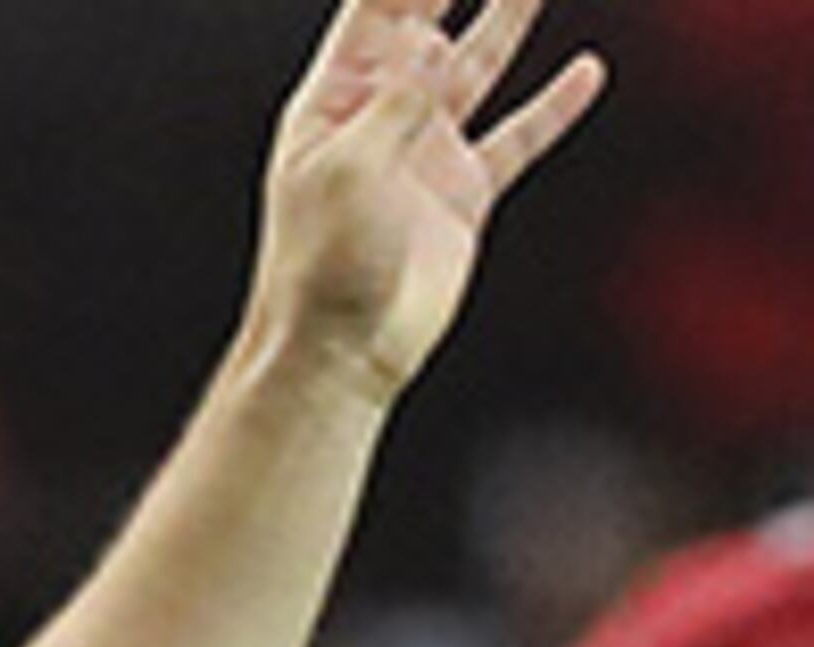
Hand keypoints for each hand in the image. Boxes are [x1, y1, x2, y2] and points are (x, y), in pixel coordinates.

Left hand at [247, 0, 605, 399]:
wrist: (340, 351)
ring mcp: (423, 152)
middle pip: (430, 20)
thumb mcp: (348, 172)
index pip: (378, 7)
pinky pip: (517, 137)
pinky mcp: (462, 193)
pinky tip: (586, 72)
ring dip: (509, 17)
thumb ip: (394, 106)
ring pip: (477, 65)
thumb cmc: (320, 266)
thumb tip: (425, 46)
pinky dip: (552, 107)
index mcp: (334, 101)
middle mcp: (379, 115)